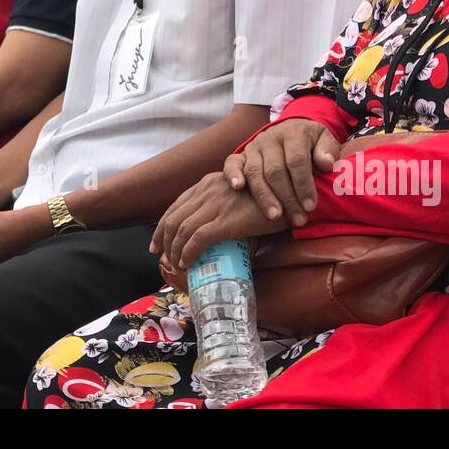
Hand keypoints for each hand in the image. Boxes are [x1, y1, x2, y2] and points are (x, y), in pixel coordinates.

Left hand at [151, 171, 288, 272]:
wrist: (291, 195)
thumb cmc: (269, 197)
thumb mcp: (238, 196)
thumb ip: (222, 205)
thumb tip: (209, 229)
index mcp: (208, 183)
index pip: (176, 205)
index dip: (162, 226)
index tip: (157, 243)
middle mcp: (207, 189)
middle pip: (173, 218)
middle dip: (163, 241)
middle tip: (163, 258)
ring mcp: (216, 204)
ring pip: (181, 229)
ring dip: (174, 250)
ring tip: (176, 265)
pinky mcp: (226, 220)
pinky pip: (197, 239)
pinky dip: (188, 252)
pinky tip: (187, 263)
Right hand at [223, 119, 340, 226]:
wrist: (291, 128)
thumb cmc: (311, 142)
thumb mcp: (325, 140)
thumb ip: (327, 151)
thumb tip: (326, 164)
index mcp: (293, 133)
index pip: (297, 160)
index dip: (303, 184)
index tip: (311, 206)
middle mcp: (270, 139)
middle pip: (275, 170)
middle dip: (287, 197)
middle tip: (298, 219)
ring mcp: (253, 147)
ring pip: (255, 172)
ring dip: (264, 196)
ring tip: (275, 216)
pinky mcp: (241, 155)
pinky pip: (232, 163)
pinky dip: (232, 174)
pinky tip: (237, 187)